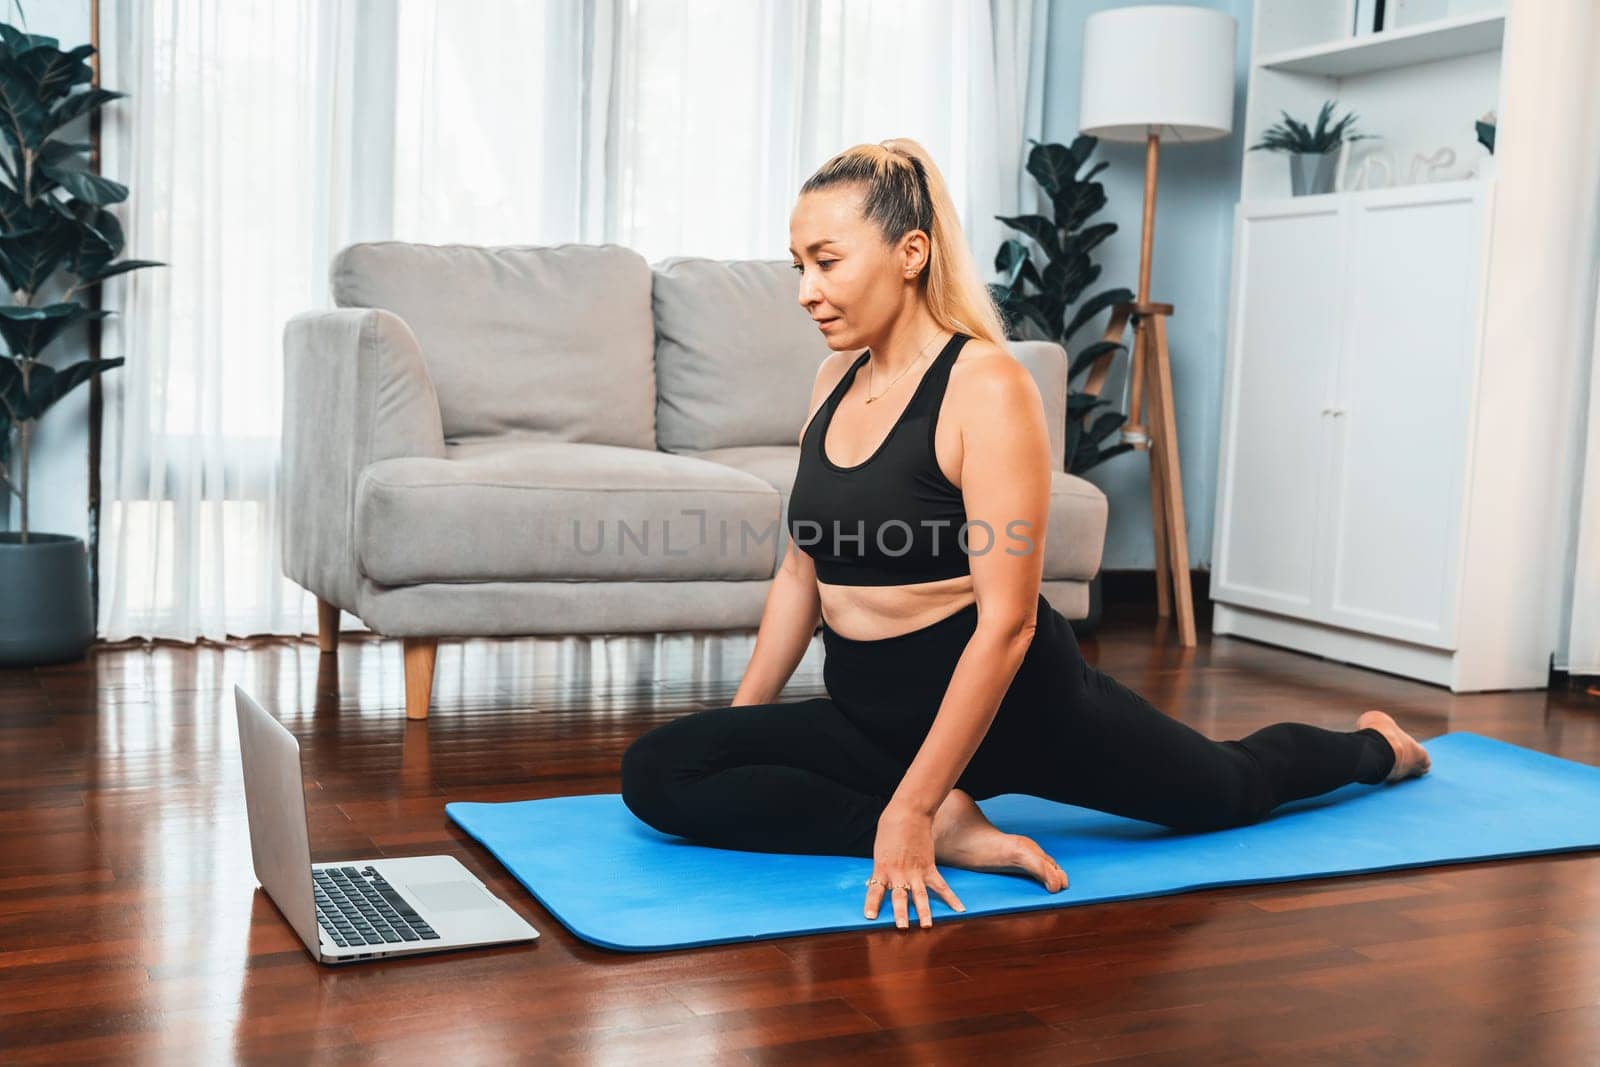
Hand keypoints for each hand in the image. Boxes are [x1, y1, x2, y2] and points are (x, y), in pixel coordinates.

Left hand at [864, 804, 966, 928]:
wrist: (909, 812)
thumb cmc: (890, 827)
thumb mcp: (880, 850)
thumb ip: (882, 868)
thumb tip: (880, 881)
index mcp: (882, 867)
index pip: (874, 890)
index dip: (872, 904)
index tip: (870, 917)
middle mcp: (898, 873)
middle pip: (899, 897)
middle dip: (900, 914)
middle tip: (902, 928)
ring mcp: (915, 871)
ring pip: (920, 895)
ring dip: (924, 912)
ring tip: (927, 926)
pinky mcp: (929, 867)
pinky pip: (941, 886)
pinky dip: (951, 898)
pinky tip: (960, 909)